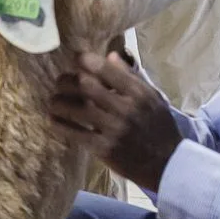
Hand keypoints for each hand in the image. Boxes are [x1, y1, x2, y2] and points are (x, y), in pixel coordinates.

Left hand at [47, 50, 180, 191]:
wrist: (166, 163)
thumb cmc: (158, 126)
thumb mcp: (152, 98)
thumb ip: (130, 77)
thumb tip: (110, 56)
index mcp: (138, 93)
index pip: (107, 70)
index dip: (86, 60)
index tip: (75, 58)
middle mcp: (125, 108)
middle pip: (87, 86)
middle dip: (67, 81)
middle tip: (59, 82)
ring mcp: (113, 129)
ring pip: (77, 110)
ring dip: (59, 103)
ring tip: (53, 101)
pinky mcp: (104, 148)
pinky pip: (76, 134)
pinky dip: (61, 125)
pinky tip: (53, 120)